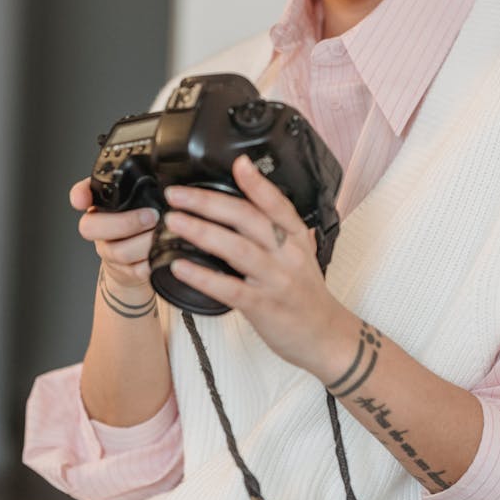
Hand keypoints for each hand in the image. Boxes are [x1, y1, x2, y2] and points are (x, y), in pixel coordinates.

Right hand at [69, 178, 159, 293]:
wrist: (136, 264)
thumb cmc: (140, 225)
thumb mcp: (139, 200)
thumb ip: (145, 185)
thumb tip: (169, 171)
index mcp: (101, 206)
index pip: (81, 194)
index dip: (79, 196)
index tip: (83, 199)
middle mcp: (100, 229)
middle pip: (92, 227)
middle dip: (125, 222)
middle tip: (152, 216)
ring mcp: (109, 251)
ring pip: (118, 251)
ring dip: (144, 243)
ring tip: (163, 234)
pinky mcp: (124, 272)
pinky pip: (134, 271)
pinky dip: (150, 263)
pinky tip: (163, 255)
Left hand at [163, 154, 351, 374]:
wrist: (325, 335)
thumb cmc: (306, 294)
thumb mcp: (301, 253)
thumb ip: (280, 228)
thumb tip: (255, 199)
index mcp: (295, 238)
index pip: (276, 203)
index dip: (256, 183)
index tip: (238, 164)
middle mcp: (287, 254)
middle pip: (247, 219)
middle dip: (209, 203)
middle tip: (178, 195)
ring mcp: (275, 280)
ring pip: (236, 249)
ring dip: (201, 231)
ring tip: (174, 221)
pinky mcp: (262, 306)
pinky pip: (229, 289)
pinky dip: (202, 276)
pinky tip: (180, 266)